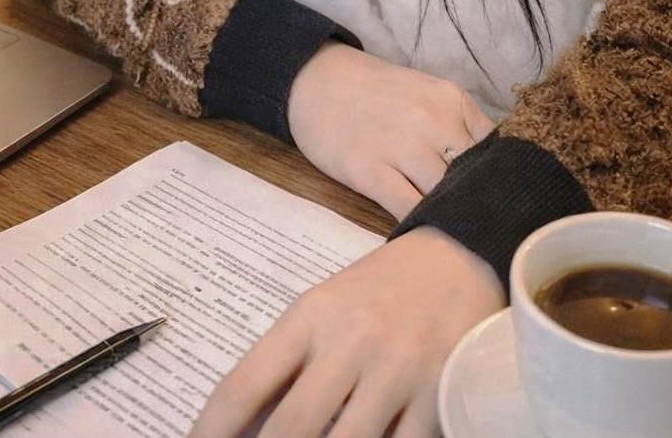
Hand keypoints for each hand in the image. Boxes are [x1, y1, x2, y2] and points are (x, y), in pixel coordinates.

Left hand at [189, 224, 505, 437]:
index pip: (243, 386)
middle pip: (289, 430)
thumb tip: (242, 427)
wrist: (461, 251)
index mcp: (310, 316)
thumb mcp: (325, 308)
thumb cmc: (382, 288)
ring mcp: (397, 370)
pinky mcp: (440, 395)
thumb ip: (289, 363)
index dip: (210, 431)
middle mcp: (349, 341)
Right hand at [287, 43, 495, 218]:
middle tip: (485, 229)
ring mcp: (401, 147)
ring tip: (457, 238)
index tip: (504, 203)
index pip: (495, 151)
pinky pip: (408, 209)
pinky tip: (425, 235)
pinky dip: (421, 226)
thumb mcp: (428, 94)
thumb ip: (461, 126)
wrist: (315, 79)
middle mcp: (433, 121)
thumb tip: (495, 172)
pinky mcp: (370, 171)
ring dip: (451, 218)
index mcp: (452, 101)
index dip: (502, 181)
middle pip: (474, 178)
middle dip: (480, 204)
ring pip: (445, 196)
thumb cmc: (376, 92)